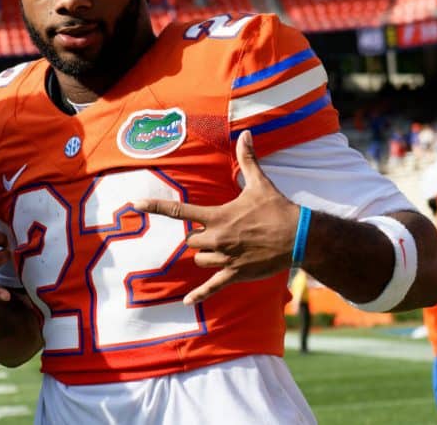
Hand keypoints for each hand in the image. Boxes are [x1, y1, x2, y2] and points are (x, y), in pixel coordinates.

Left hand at [134, 130, 299, 304]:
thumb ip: (247, 159)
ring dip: (206, 255)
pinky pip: (212, 286)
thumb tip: (246, 134)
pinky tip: (186, 302)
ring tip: (227, 247)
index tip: (136, 204)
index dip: (156, 207)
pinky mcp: (235, 273)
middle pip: (190, 240)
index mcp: (217, 216)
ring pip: (200, 259)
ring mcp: (225, 258)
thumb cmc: (277, 209)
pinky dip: (200, 294)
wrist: (300, 236)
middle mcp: (217, 238)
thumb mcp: (259, 183)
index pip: (179, 211)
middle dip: (198, 236)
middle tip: (217, 230)